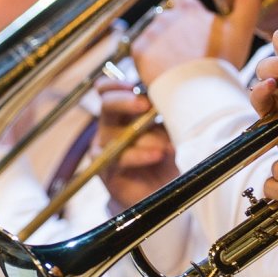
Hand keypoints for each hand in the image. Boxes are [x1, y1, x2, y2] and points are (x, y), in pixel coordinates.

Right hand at [93, 78, 176, 208]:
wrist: (165, 191)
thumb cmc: (169, 155)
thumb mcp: (169, 128)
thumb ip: (164, 110)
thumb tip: (171, 90)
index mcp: (122, 112)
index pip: (106, 90)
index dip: (115, 85)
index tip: (133, 85)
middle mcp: (110, 127)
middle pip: (106, 104)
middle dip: (126, 102)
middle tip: (146, 105)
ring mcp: (106, 148)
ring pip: (117, 134)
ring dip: (146, 137)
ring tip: (168, 145)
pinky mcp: (107, 169)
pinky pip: (119, 157)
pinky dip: (140, 155)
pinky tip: (157, 155)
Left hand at [132, 0, 264, 84]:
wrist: (198, 91)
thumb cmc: (221, 62)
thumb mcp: (241, 30)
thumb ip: (248, 3)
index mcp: (190, 9)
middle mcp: (168, 16)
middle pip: (167, 21)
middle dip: (174, 33)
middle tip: (187, 53)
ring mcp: (152, 33)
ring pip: (155, 37)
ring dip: (163, 48)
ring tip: (178, 66)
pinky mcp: (140, 50)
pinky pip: (142, 53)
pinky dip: (150, 60)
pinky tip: (165, 71)